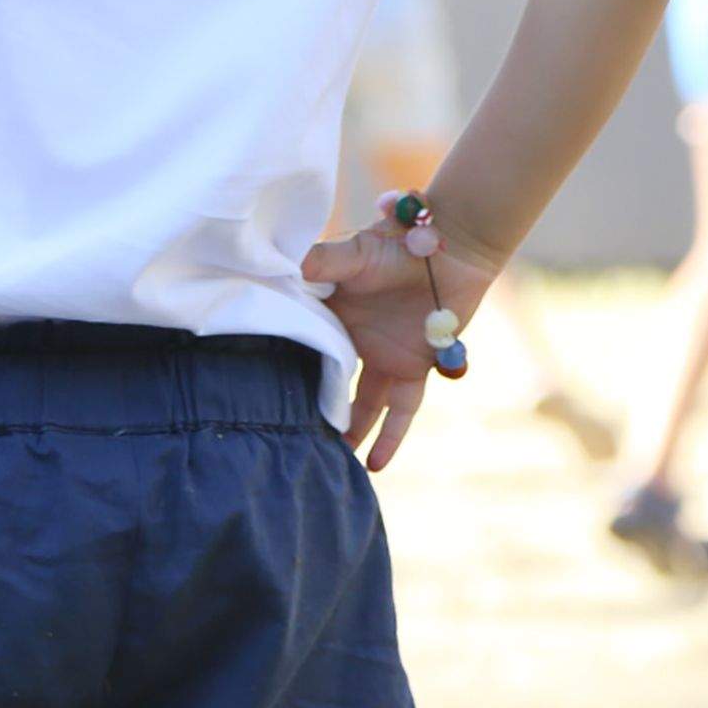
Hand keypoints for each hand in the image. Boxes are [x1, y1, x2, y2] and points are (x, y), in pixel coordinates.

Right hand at [301, 216, 500, 471]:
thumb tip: (286, 269)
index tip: (256, 395)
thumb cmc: (397, 242)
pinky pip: (402, 409)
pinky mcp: (415, 367)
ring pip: (363, 405)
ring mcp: (384, 356)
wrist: (451, 244)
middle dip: (311, 409)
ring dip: (348, 432)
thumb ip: (322, 261)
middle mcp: (353, 338)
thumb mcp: (353, 253)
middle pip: (328, 382)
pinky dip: (392, 436)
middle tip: (287, 441)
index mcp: (331, 312)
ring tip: (324, 463)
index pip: (303, 345)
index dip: (282, 370)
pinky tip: (375, 465)